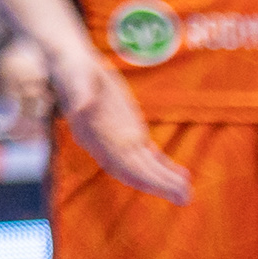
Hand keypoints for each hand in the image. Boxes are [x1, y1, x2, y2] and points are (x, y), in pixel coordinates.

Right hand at [45, 41, 192, 201]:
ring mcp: (117, 140)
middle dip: (158, 184)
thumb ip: (77, 90)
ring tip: (187, 192)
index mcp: (89, 134)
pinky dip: (164, 166)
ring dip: (165, 180)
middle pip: (133, 170)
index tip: (162, 185)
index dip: (139, 176)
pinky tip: (182, 174)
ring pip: (143, 166)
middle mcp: (103, 143)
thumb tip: (79, 105)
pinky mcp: (128, 132)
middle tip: (185, 197)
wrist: (71, 61)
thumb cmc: (69, 66)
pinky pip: (147, 155)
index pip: (116, 162)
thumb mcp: (72, 73)